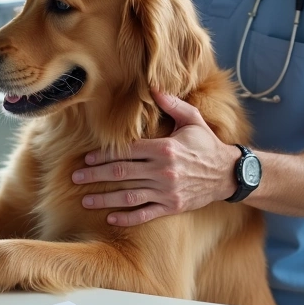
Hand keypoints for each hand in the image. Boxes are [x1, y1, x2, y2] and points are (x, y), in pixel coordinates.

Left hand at [71, 89, 238, 224]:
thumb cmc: (206, 144)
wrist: (228, 174)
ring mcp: (167, 191)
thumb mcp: (192, 120)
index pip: (127, 152)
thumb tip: (153, 86)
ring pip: (129, 196)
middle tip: (75, 177)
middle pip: (122, 174)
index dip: (104, 155)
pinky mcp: (172, 207)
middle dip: (95, 175)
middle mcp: (163, 171)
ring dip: (105, 199)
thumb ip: (171, 105)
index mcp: (164, 148)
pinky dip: (127, 218)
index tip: (86, 158)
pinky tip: (111, 218)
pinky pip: (145, 214)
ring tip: (85, 200)